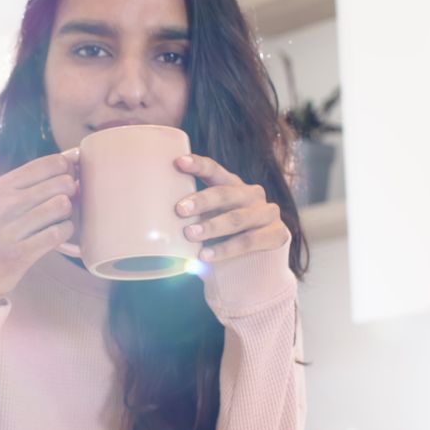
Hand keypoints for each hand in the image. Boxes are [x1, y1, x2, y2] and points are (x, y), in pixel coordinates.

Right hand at [0, 152, 78, 303]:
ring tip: (58, 220)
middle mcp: (6, 203)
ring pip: (62, 206)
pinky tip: (57, 234)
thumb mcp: (2, 200)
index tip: (68, 180)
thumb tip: (74, 156)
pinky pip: (58, 233)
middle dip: (71, 193)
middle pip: (62, 183)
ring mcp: (12, 228)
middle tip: (63, 204)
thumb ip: (34, 180)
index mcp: (3, 186)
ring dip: (67, 214)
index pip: (52, 163)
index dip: (70, 170)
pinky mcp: (21, 253)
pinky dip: (65, 233)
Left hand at [173, 154, 289, 262]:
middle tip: (179, 209)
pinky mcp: (276, 234)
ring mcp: (267, 213)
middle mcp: (252, 195)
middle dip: (201, 200)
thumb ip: (191, 218)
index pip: (215, 171)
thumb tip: (152, 221)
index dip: (198, 165)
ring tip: (190, 234)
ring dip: (212, 226)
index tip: (178, 162)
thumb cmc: (222, 240)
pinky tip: (206, 256)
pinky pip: (248, 241)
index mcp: (232, 185)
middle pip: (225, 193)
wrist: (254, 267)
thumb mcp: (207, 222)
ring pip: (237, 218)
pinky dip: (225, 249)